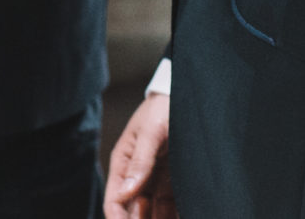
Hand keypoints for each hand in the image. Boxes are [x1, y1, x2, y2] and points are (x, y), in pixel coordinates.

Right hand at [105, 92, 174, 218]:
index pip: (115, 201)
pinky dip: (174, 216)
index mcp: (123, 164)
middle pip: (134, 213)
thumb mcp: (151, 131)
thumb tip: (126, 191)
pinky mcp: (174, 183)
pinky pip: (172, 207)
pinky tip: (184, 217)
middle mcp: (137, 177)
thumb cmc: (163, 108)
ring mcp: (155, 181)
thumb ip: (140, 160)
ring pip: (154, 213)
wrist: (188, 97)